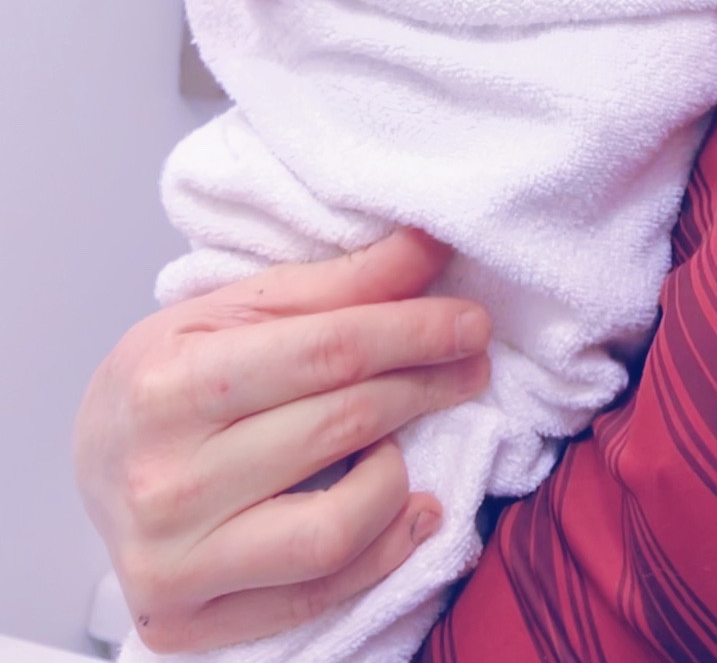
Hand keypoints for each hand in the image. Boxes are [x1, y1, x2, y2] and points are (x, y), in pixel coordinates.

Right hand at [75, 231, 491, 652]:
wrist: (91, 461)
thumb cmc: (168, 375)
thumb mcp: (235, 310)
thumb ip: (337, 283)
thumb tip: (429, 246)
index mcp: (168, 384)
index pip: (327, 351)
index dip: (414, 332)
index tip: (470, 322)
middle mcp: (164, 481)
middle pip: (339, 427)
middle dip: (425, 386)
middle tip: (469, 363)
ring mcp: (172, 562)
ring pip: (335, 529)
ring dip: (398, 478)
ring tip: (407, 441)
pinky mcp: (185, 624)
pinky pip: (314, 596)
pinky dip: (382, 552)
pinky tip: (410, 510)